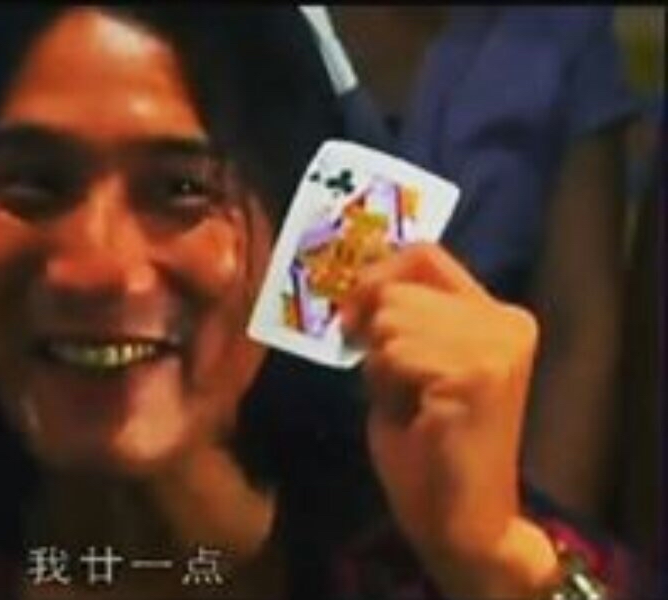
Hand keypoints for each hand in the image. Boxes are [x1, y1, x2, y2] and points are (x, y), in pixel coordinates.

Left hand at [339, 243, 558, 598]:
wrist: (459, 519)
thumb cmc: (427, 447)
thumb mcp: (410, 365)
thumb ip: (399, 321)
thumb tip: (356, 285)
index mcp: (497, 314)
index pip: (425, 255)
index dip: (376, 276)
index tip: (351, 315)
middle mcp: (507, 322)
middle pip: (398, 290)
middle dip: (374, 335)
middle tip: (392, 382)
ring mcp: (497, 346)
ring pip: (392, 320)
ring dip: (381, 364)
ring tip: (410, 401)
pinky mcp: (478, 375)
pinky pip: (396, 354)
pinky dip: (387, 384)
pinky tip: (415, 414)